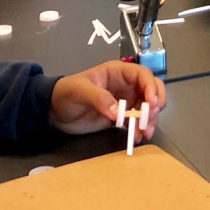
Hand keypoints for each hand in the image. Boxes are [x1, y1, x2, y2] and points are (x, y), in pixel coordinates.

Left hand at [50, 61, 165, 136]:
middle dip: (155, 103)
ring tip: (144, 133)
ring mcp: (125, 101)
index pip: (142, 75)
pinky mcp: (121, 117)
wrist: (53, 112)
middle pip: (151, 90)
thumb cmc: (65, 93)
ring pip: (147, 108)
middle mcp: (126, 85)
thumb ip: (99, 98)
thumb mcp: (80, 91)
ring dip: (150, 119)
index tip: (152, 104)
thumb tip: (118, 112)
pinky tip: (138, 137)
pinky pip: (137, 121)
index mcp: (118, 72)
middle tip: (150, 118)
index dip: (151, 87)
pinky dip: (140, 129)